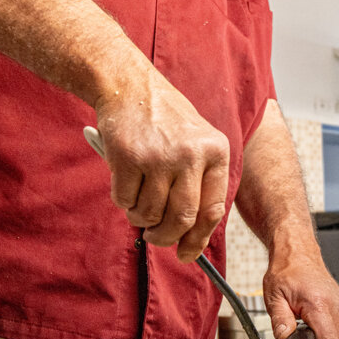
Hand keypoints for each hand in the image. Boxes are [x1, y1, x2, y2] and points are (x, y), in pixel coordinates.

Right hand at [94, 62, 229, 261]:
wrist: (129, 86)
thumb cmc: (164, 120)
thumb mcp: (196, 144)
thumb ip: (198, 185)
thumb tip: (191, 239)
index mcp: (215, 151)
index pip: (212, 209)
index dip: (199, 239)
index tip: (187, 253)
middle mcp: (191, 154)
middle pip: (181, 219)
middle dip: (165, 236)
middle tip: (154, 236)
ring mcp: (159, 155)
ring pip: (149, 213)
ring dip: (139, 217)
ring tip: (137, 199)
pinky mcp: (128, 157)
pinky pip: (125, 200)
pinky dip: (122, 200)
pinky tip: (124, 180)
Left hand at [262, 250, 338, 338]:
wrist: (297, 252)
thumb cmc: (286, 270)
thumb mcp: (275, 297)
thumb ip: (280, 321)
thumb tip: (283, 338)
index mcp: (320, 304)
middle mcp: (335, 305)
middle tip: (295, 333)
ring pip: (333, 335)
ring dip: (316, 335)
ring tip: (301, 320)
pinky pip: (333, 326)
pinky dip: (321, 327)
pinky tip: (308, 315)